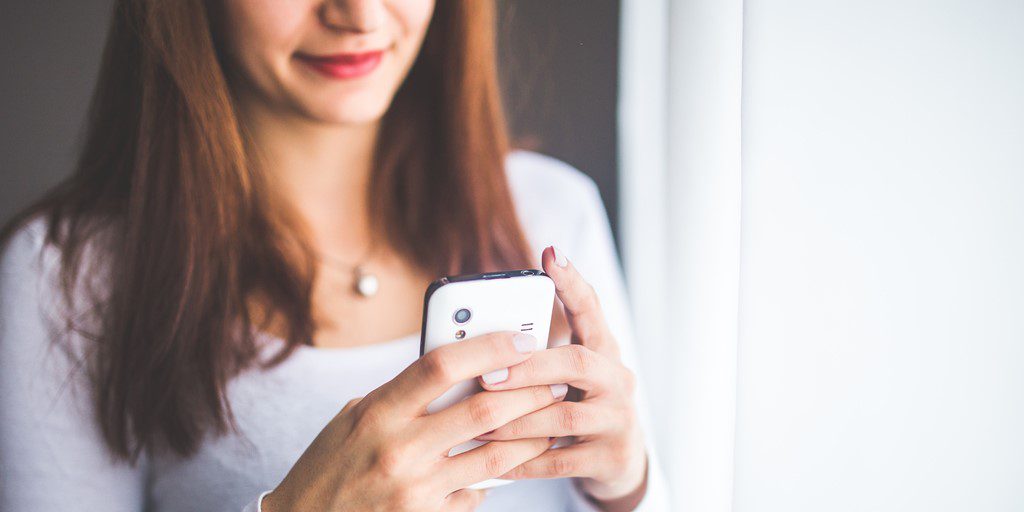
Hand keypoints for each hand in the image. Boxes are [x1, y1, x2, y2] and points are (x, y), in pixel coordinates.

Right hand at [263, 331, 565, 511]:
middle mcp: (398, 448)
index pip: (442, 365)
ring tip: (549, 421)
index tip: (520, 338)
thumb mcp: (355, 417)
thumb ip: (403, 394)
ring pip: (495, 456)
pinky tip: (508, 464)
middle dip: (528, 391)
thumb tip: (459, 369)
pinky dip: (495, 477)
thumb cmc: (330, 465)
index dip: (488, 346)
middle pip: (483, 409)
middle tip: (552, 380)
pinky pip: (477, 493)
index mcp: (378, 411)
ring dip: (531, 436)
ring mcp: (415, 489)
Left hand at [476, 246, 647, 508]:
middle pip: (578, 362)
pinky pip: (561, 460)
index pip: (591, 309)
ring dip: (518, 420)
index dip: (572, 282)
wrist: (619, 461)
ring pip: (565, 416)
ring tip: (480, 423)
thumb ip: (537, 354)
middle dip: (529, 368)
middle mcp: (617, 379)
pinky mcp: (610, 457)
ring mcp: (618, 419)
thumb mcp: (567, 375)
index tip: (551, 254)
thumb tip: (477, 336)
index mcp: (603, 350)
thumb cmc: (578, 405)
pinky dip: (525, 462)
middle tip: (487, 375)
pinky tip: (496, 464)